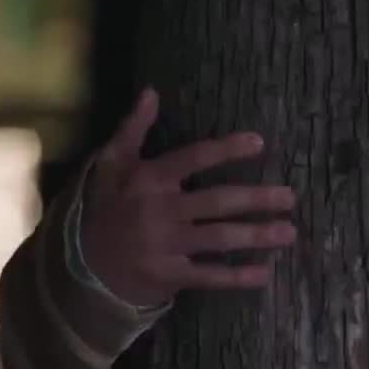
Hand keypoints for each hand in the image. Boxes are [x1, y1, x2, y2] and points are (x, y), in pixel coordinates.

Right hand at [80, 87, 296, 306]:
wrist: (78, 262)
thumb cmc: (104, 206)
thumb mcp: (110, 163)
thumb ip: (133, 128)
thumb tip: (151, 92)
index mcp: (148, 179)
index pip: (193, 159)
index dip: (226, 150)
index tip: (260, 143)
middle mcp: (159, 211)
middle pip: (217, 202)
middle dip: (256, 199)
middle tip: (290, 197)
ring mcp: (164, 245)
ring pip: (219, 238)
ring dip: (256, 236)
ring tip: (289, 231)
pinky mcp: (168, 276)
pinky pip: (208, 276)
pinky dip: (237, 277)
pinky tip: (266, 274)